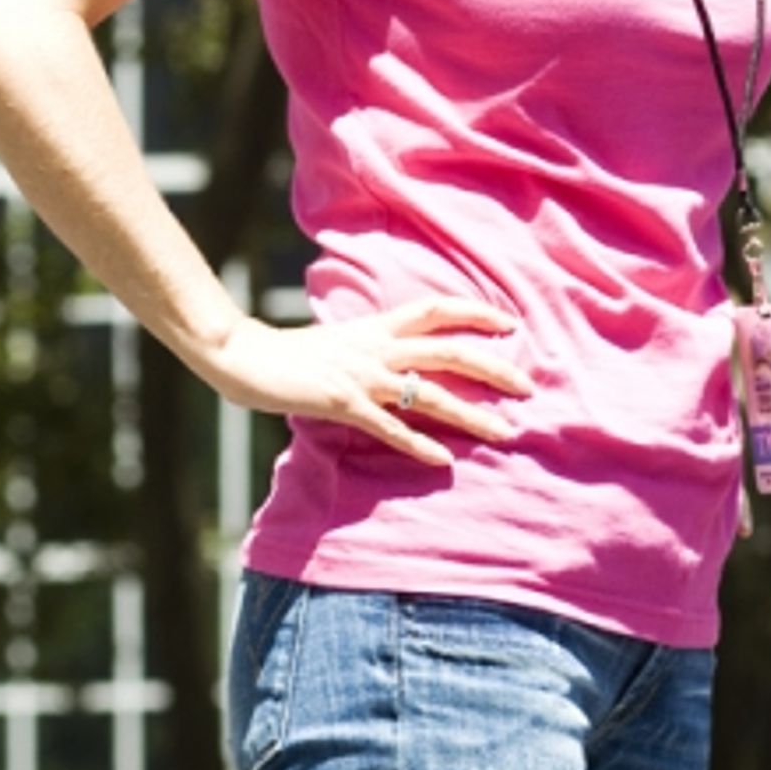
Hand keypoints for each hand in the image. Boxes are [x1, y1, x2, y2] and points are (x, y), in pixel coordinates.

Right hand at [198, 296, 533, 466]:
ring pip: (431, 391)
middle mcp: (376, 346)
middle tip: (528, 387)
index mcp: (375, 326)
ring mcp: (361, 374)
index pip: (436, 308)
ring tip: (505, 432)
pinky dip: (419, 445)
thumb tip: (399, 364)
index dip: (476, 312)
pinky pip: (390, 426)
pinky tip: (444, 461)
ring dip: (472, 414)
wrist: (242, 356)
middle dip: (494, 368)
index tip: (511, 323)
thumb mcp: (338, 343)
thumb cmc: (288, 355)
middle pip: (449, 349)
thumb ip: (370, 349)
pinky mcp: (342, 403)